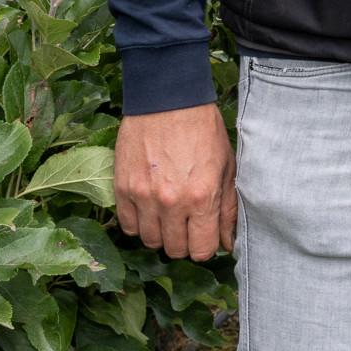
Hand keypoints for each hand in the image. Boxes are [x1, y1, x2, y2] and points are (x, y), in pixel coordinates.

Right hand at [115, 103, 236, 260]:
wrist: (168, 99)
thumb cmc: (202, 130)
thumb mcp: (227, 167)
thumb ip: (227, 209)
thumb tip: (228, 243)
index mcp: (202, 197)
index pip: (201, 251)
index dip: (204, 246)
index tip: (203, 235)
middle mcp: (172, 202)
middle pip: (175, 249)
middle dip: (183, 240)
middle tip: (186, 222)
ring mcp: (144, 197)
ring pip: (150, 241)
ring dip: (161, 233)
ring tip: (168, 213)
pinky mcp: (123, 188)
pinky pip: (128, 226)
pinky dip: (139, 223)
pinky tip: (149, 208)